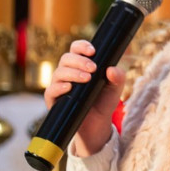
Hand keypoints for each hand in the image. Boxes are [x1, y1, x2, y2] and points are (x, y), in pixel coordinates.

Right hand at [43, 40, 123, 156]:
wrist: (97, 124)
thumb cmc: (103, 102)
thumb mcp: (115, 89)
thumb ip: (118, 78)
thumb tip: (112, 69)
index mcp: (81, 65)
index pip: (76, 49)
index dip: (81, 46)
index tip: (92, 50)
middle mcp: (67, 73)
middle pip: (66, 58)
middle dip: (80, 61)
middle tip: (93, 68)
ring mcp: (59, 85)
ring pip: (59, 72)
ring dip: (73, 73)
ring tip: (87, 78)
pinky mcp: (53, 100)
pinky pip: (51, 90)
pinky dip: (60, 87)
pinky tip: (70, 87)